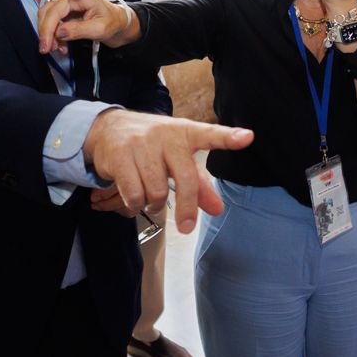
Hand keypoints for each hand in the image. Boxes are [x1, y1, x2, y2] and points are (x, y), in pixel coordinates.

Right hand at [36, 0, 134, 52]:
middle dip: (46, 30)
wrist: (113, 24)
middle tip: (46, 48)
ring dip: (47, 34)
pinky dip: (52, 36)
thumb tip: (59, 32)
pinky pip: (49, 23)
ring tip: (54, 48)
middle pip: (51, 10)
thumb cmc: (110, 22)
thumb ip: (80, 30)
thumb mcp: (101, 29)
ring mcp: (65, 4)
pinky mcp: (61, 12)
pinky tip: (59, 45)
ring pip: (46, 16)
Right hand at [82, 109, 253, 231]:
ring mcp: (142, 143)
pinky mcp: (120, 155)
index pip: (209, 133)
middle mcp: (166, 135)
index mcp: (185, 133)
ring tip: (148, 197)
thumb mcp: (177, 158)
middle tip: (186, 227)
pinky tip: (133, 200)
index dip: (228, 137)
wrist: (108, 129)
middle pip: (186, 178)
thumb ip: (199, 183)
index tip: (247, 138)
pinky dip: (135, 206)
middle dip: (187, 208)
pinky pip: (134, 195)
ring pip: (157, 191)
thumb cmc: (152, 146)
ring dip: (153, 205)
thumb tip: (217, 209)